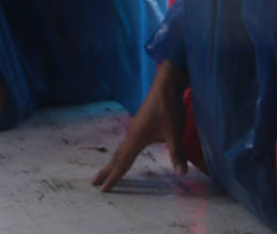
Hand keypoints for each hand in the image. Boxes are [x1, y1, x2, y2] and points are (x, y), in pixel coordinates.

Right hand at [92, 60, 189, 191]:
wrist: (166, 86)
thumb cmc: (169, 109)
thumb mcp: (174, 133)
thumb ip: (177, 153)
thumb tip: (182, 172)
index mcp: (136, 140)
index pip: (122, 163)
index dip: (113, 178)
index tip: (103, 190)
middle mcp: (131, 136)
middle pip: (116, 157)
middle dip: (106, 171)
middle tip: (94, 183)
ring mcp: (134, 130)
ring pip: (120, 150)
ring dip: (112, 162)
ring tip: (105, 171)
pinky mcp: (139, 125)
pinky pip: (126, 144)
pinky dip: (120, 153)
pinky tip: (124, 153)